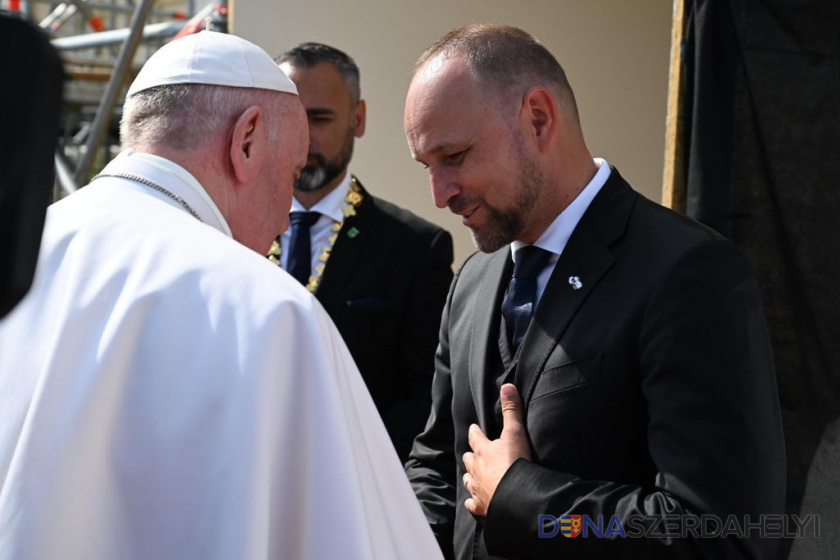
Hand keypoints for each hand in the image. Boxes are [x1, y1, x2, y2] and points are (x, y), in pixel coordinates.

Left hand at [462, 383, 530, 515]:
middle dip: (471, 455)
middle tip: (474, 453)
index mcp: (482, 450)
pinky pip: (472, 504)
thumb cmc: (514, 464)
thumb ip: (512, 410)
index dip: (475, 432)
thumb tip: (507, 387)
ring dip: (470, 476)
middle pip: (468, 459)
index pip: (475, 437)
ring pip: (468, 480)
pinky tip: (472, 502)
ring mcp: (476, 488)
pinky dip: (472, 502)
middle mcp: (475, 469)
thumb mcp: (515, 433)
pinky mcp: (481, 506)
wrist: (515, 496)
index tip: (474, 429)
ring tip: (472, 475)